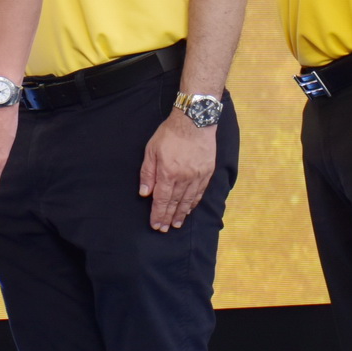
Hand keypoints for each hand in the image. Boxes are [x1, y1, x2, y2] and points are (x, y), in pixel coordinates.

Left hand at [140, 110, 217, 231]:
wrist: (194, 121)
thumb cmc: (170, 133)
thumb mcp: (151, 150)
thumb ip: (148, 173)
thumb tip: (144, 193)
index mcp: (168, 173)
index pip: (161, 200)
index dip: (158, 214)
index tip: (155, 225)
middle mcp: (183, 178)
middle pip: (174, 203)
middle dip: (168, 217)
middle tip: (164, 229)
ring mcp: (197, 176)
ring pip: (188, 200)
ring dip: (181, 214)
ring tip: (176, 224)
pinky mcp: (207, 172)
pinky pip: (199, 192)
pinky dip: (194, 203)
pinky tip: (189, 209)